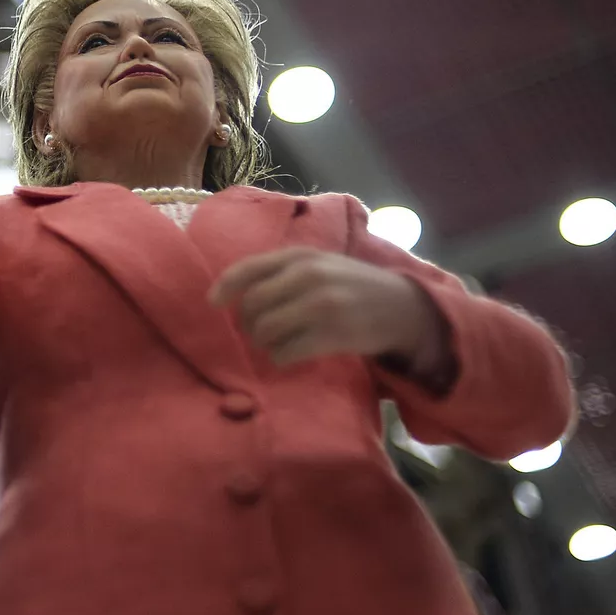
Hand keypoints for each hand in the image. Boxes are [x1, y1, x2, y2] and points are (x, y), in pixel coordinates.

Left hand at [210, 247, 448, 369]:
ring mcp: (320, 305)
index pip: (249, 268)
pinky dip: (281, 358)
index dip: (224, 286)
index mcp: (301, 256)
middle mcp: (308, 276)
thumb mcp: (319, 264)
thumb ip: (281, 271)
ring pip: (265, 331)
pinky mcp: (332, 334)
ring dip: (264, 343)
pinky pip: (285, 353)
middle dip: (248, 323)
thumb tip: (234, 293)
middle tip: (260, 331)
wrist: (402, 307)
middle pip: (252, 306)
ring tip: (278, 343)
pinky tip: (292, 355)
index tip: (212, 302)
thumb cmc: (351, 285)